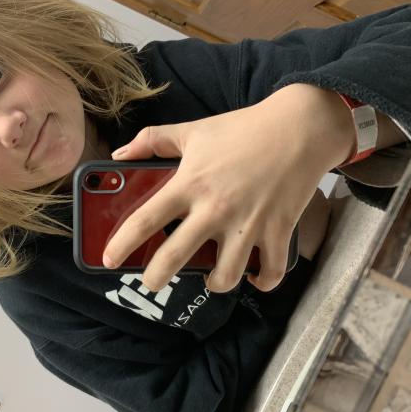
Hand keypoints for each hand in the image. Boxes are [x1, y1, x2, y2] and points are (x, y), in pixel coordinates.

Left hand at [102, 83, 353, 292]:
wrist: (301, 127)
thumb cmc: (243, 129)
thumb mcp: (193, 130)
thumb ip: (152, 140)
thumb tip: (119, 154)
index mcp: (190, 184)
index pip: (145, 219)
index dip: (122, 244)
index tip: (109, 259)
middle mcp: (215, 209)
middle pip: (175, 257)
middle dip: (155, 278)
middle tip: (151, 282)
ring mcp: (248, 224)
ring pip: (224, 276)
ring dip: (214, 284)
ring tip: (210, 279)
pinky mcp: (278, 231)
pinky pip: (270, 272)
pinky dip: (262, 282)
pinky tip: (253, 278)